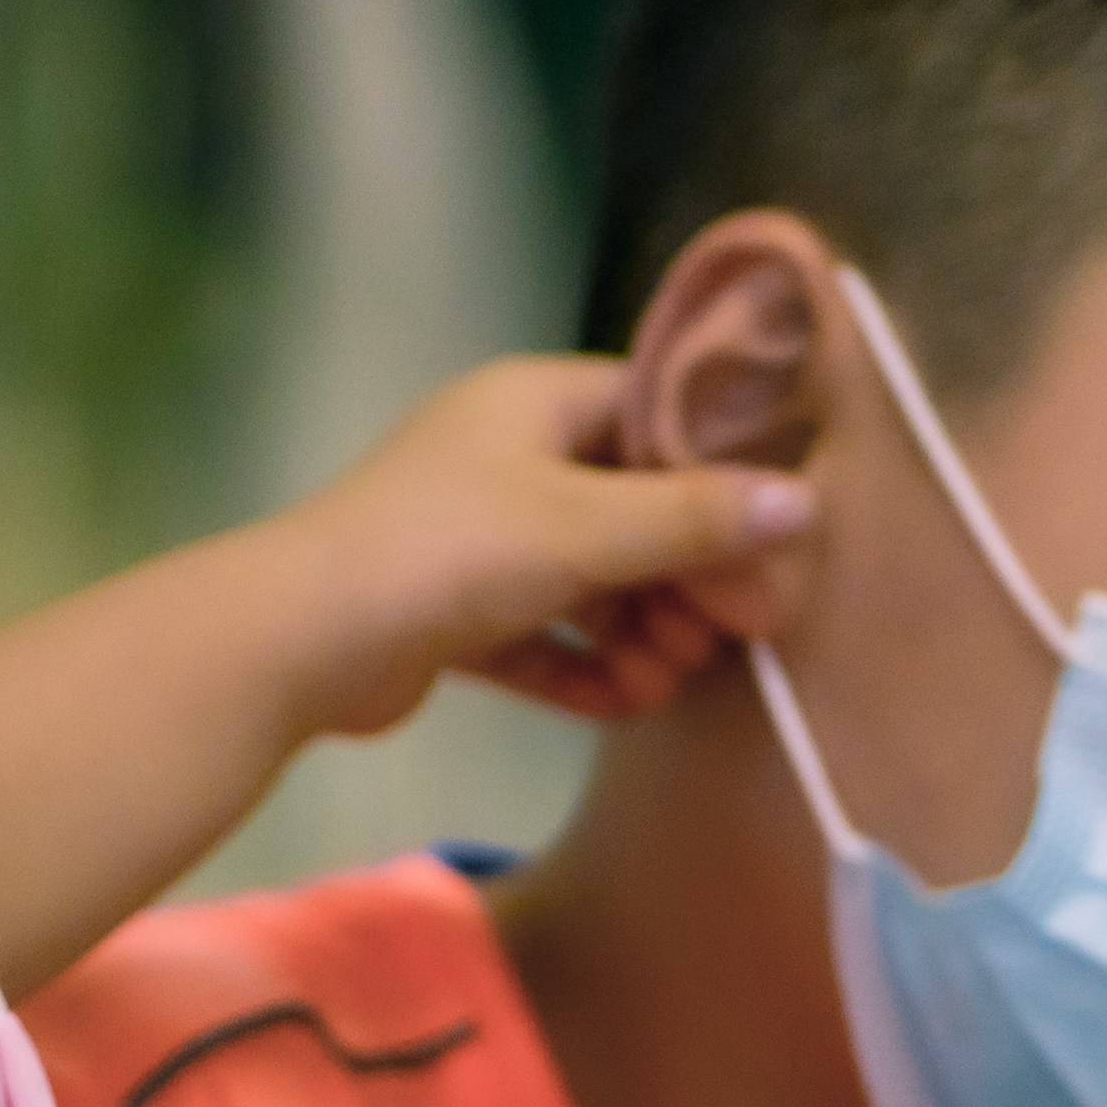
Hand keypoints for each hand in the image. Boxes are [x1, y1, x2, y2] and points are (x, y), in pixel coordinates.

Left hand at [260, 361, 810, 739]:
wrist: (303, 638)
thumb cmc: (450, 550)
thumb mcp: (585, 528)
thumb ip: (694, 520)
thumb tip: (803, 501)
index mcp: (534, 403)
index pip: (654, 414)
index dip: (720, 471)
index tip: (774, 533)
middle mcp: (505, 458)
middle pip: (629, 507)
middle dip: (684, 574)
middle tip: (736, 632)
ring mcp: (474, 538)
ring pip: (587, 581)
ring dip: (637, 631)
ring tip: (670, 680)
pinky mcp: (450, 614)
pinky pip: (539, 636)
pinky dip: (582, 668)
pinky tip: (624, 703)